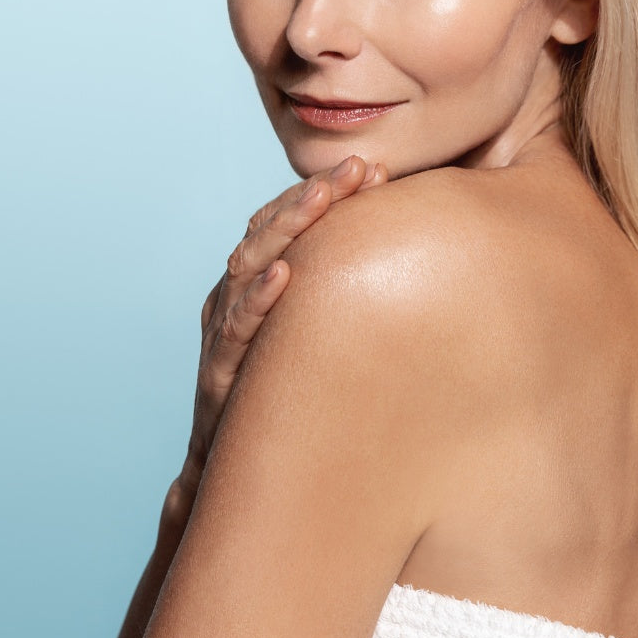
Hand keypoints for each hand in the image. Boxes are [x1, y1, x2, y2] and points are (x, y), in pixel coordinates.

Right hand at [165, 155, 387, 529]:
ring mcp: (223, 328)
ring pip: (249, 264)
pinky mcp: (217, 369)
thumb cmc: (284, 394)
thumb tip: (420, 276)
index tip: (375, 168)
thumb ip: (345, 303)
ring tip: (323, 196)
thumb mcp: (315, 341)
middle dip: (313, 196)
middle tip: (359, 167)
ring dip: (287, 227)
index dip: (328, 192)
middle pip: (270, 230)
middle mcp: (236, 294)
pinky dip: (256, 299)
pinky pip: (234, 328)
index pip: (289, 221)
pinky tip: (282, 276)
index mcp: (260, 280)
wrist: (236, 469)